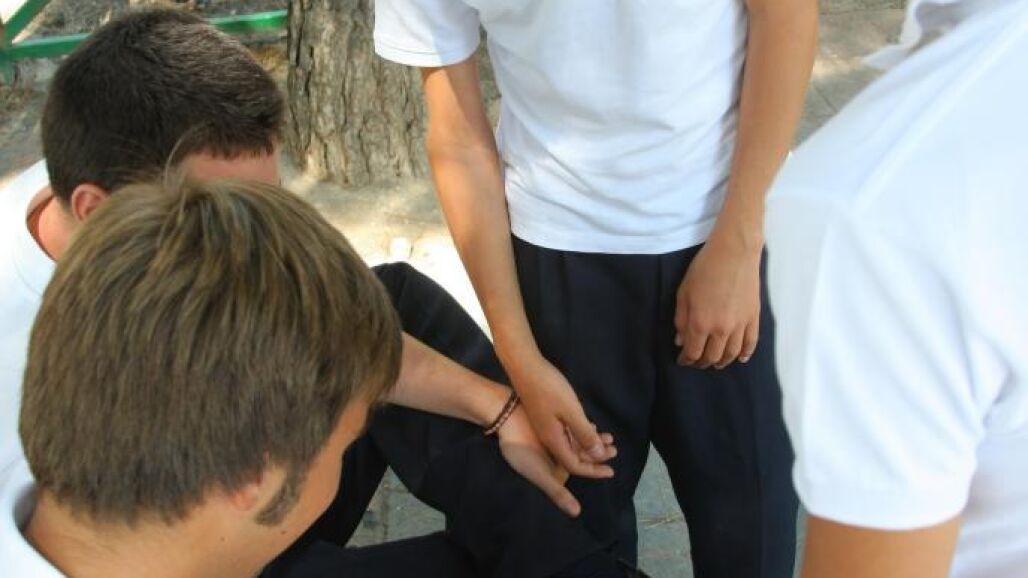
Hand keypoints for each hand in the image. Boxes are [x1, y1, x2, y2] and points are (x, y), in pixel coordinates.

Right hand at [510, 356, 616, 477]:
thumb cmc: (548, 388)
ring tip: (608, 438)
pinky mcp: (546, 416)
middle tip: (614, 451)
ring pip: (570, 442)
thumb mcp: (571, 411)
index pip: (574, 465)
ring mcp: (546, 426)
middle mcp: (548, 437)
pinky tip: (591, 425)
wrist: (523, 366)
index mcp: (553, 440)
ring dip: (589, 442)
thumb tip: (599, 455)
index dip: (593, 470)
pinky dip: (580, 432)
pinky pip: (566, 431)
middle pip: (573, 455)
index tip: (611, 471)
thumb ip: (584, 434)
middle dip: (594, 456)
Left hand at [675, 235, 761, 368]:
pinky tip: (740, 358)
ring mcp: (740, 325)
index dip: (686, 360)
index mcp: (701, 323)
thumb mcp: (684, 293)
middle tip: (697, 362)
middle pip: (712, 356)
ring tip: (716, 363)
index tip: (682, 361)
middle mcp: (721, 329)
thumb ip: (681, 320)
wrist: (734, 252)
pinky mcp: (754, 318)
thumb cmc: (704, 269)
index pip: (693, 352)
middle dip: (702, 363)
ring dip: (722, 362)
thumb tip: (681, 341)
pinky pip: (751, 342)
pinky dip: (745, 353)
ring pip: (731, 353)